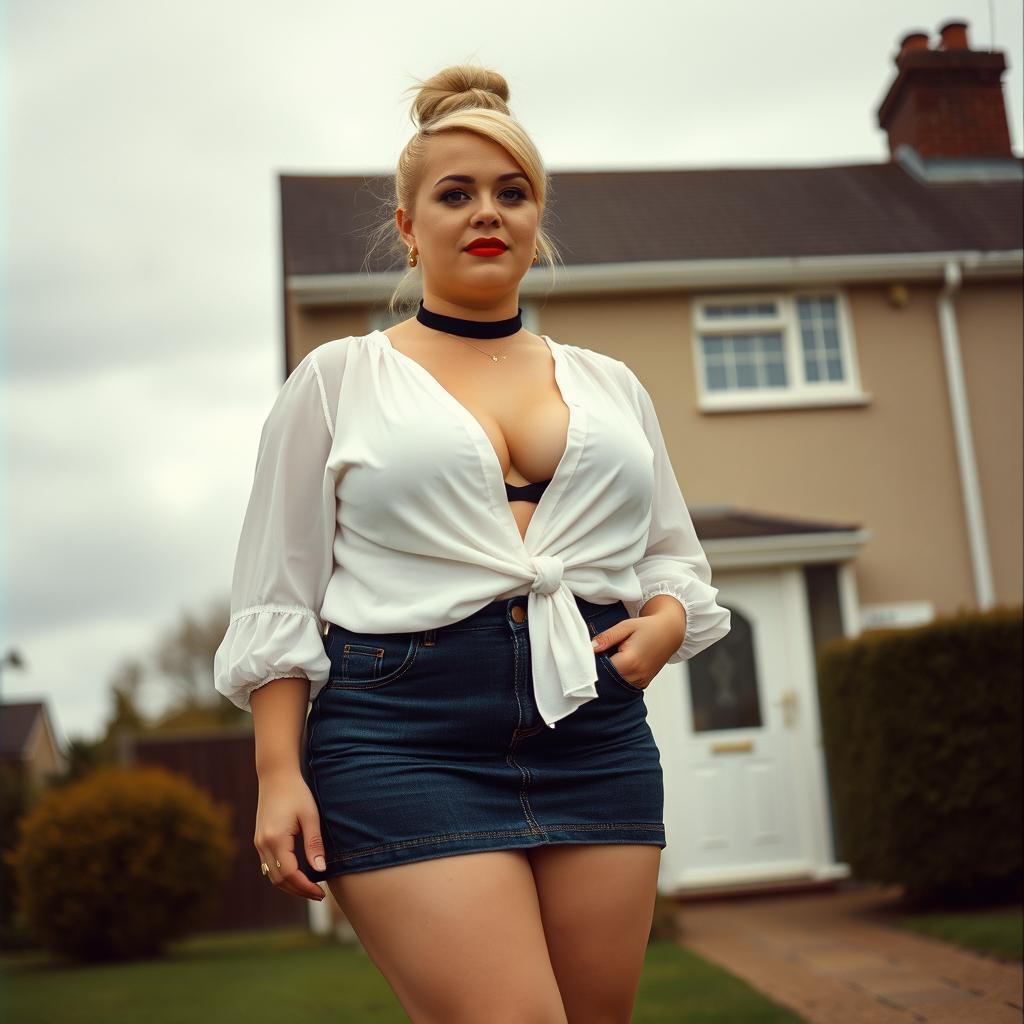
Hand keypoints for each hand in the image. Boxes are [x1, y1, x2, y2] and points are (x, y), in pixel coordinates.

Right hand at [254, 767, 328, 901]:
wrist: (276, 776)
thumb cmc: (297, 793)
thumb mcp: (310, 816)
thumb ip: (314, 844)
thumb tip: (320, 871)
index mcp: (276, 839)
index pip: (289, 874)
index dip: (305, 887)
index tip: (321, 893)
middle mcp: (263, 844)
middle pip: (278, 880)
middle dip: (298, 891)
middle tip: (318, 895)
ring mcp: (258, 843)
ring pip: (271, 876)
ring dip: (289, 885)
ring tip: (310, 888)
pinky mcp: (259, 840)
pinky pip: (268, 866)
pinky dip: (282, 875)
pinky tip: (297, 874)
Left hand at [591, 604, 685, 689]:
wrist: (670, 632)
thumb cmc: (648, 627)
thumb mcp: (626, 626)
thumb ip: (608, 637)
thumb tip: (591, 647)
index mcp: (631, 661)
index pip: (602, 670)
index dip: (594, 662)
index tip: (591, 654)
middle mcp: (637, 675)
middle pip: (608, 679)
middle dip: (601, 669)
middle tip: (601, 655)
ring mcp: (641, 681)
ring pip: (616, 684)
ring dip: (610, 674)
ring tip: (613, 657)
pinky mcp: (643, 683)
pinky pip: (625, 684)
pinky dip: (619, 676)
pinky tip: (621, 663)